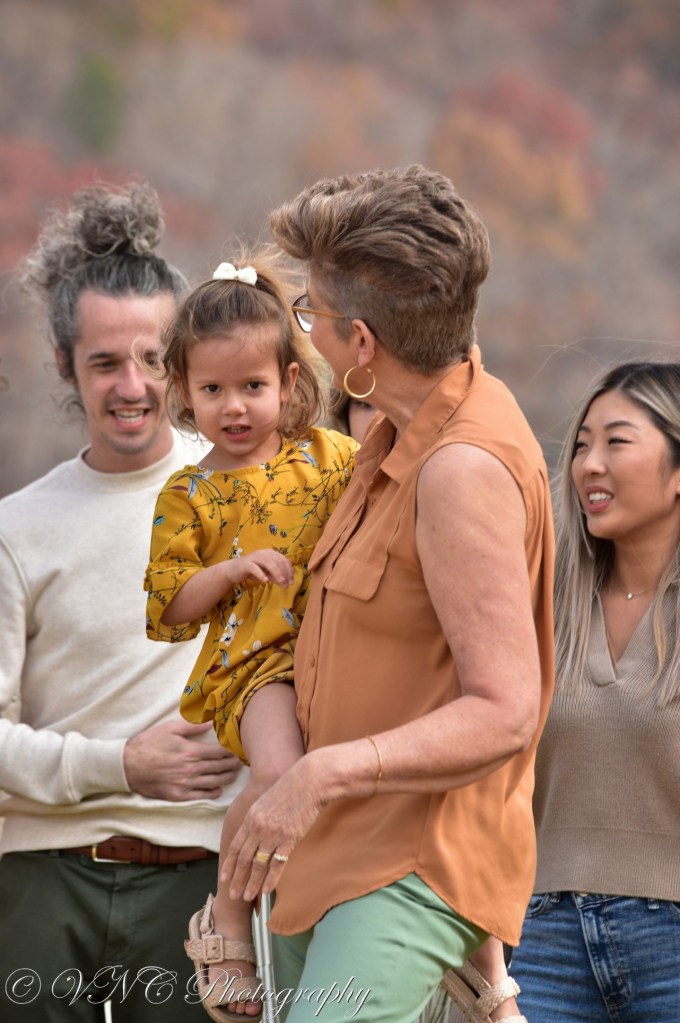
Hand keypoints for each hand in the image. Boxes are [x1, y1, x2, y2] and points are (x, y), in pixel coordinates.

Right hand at [124, 719, 241, 800]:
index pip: (219, 753)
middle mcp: (190, 769)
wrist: (127, 765)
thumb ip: (193, 727)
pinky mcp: (177, 796)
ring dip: (226, 779)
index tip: (239, 750)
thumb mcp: (170, 729)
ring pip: (212, 782)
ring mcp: (184, 784)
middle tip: (241, 763)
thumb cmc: (149, 743)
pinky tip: (218, 790)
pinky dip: (211, 793)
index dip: (231, 752)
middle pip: (218, 768)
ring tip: (234, 775)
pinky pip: (199, 796)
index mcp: (190, 752)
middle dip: (232, 765)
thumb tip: (211, 722)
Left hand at [221, 753, 325, 901]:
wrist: (310, 781)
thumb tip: (256, 833)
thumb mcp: (268, 799)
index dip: (229, 864)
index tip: (223, 878)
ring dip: (251, 883)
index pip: (235, 846)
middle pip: (243, 859)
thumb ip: (259, 817)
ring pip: (258, 865)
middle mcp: (258, 827)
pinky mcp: (289, 839)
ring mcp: (273, 834)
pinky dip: (270, 879)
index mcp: (251, 817)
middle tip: (232, 895)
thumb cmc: (292, 788)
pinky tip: (265, 891)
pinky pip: (277, 864)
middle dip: (236, 879)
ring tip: (246, 897)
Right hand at [228, 549, 293, 587]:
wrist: (234, 570)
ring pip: (268, 562)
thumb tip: (287, 583)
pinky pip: (255, 568)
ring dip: (276, 572)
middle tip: (287, 584)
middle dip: (284, 573)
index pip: (283, 560)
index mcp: (270, 553)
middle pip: (278, 560)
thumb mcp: (267, 574)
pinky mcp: (246, 563)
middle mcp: (263, 552)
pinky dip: (261, 574)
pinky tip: (265, 581)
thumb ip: (276, 576)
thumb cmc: (252, 571)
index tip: (292, 581)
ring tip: (281, 582)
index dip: (289, 570)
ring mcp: (254, 557)